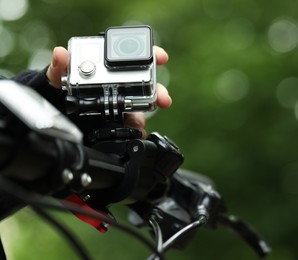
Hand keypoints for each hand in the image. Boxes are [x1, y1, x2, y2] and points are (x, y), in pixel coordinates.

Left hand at [46, 46, 171, 132]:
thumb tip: (60, 54)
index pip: (135, 57)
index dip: (151, 55)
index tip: (161, 57)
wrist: (57, 114)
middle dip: (159, 90)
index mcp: (109, 67)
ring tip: (145, 122)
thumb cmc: (60, 90)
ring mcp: (123, 103)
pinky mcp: (120, 121)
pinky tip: (137, 133)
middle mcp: (121, 84)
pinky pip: (133, 126)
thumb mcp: (57, 78)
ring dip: (150, 114)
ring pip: (144, 106)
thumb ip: (59, 68)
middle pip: (148, 83)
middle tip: (164, 98)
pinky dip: (137, 130)